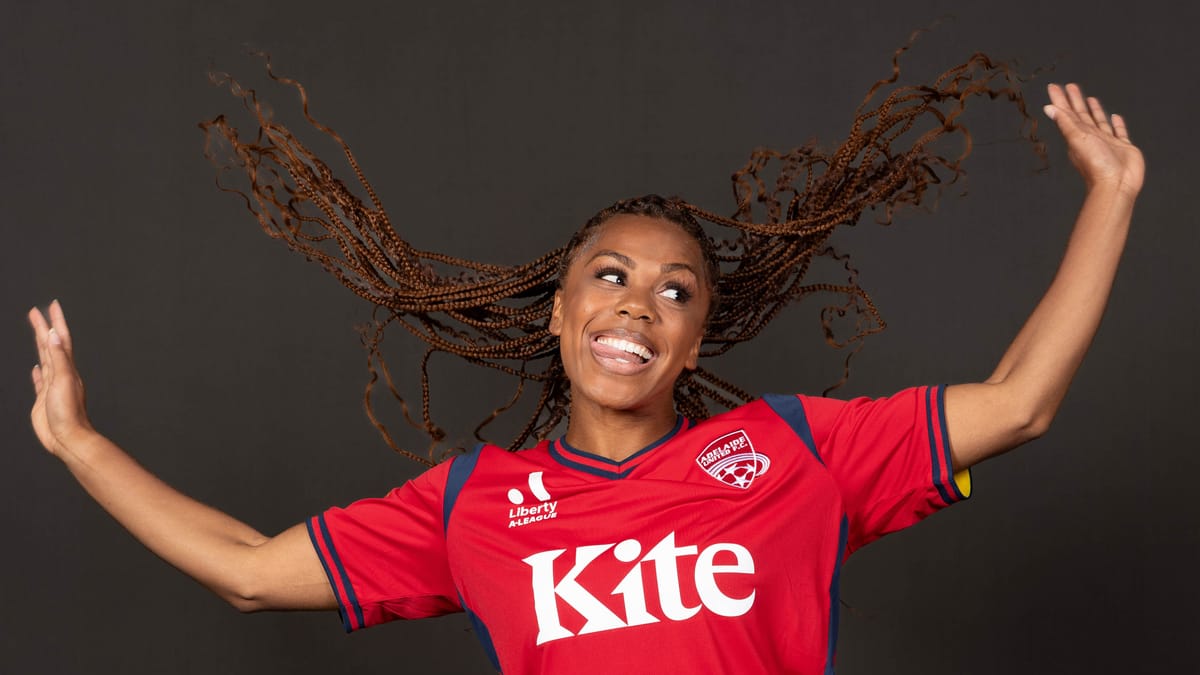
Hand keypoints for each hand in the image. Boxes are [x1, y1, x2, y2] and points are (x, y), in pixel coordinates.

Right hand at [29, 300, 93, 456]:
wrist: (68, 438)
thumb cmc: (68, 412)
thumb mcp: (62, 380)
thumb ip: (58, 357)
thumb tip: (53, 335)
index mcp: (66, 368)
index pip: (59, 339)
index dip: (55, 321)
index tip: (52, 305)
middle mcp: (60, 374)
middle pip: (49, 345)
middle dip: (43, 328)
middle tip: (36, 312)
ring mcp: (52, 387)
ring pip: (45, 360)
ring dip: (40, 345)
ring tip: (36, 333)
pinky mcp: (44, 399)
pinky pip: (39, 381)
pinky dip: (37, 372)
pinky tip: (35, 368)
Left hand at [1044, 83, 1144, 196]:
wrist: (1116, 184)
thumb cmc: (1096, 164)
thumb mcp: (1077, 139)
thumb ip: (1065, 123)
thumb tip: (1048, 108)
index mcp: (1078, 136)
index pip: (1067, 114)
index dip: (1060, 101)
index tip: (1053, 87)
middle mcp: (1091, 138)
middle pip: (1082, 115)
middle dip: (1075, 101)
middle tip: (1071, 86)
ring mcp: (1107, 143)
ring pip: (1099, 122)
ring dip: (1095, 110)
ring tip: (1090, 99)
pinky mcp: (1123, 148)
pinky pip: (1119, 133)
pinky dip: (1116, 125)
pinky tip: (1115, 117)